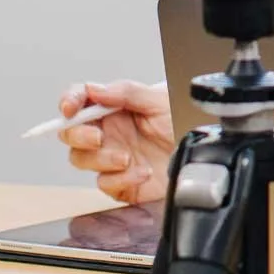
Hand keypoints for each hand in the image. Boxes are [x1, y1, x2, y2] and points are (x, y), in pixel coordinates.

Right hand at [59, 79, 174, 205]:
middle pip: (72, 132)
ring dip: (101, 159)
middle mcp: (111, 133)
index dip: (70, 101)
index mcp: (117, 108)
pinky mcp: (121, 183)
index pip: (81, 100)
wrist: (203, 162)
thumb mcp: (161, 101)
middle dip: (78, 135)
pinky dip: (122, 179)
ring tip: (127, 158)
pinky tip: (142, 172)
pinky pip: (104, 183)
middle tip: (97, 137)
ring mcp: (113, 158)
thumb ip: (127, 93)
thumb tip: (96, 90)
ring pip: (81, 159)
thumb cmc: (186, 127)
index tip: (70, 108)